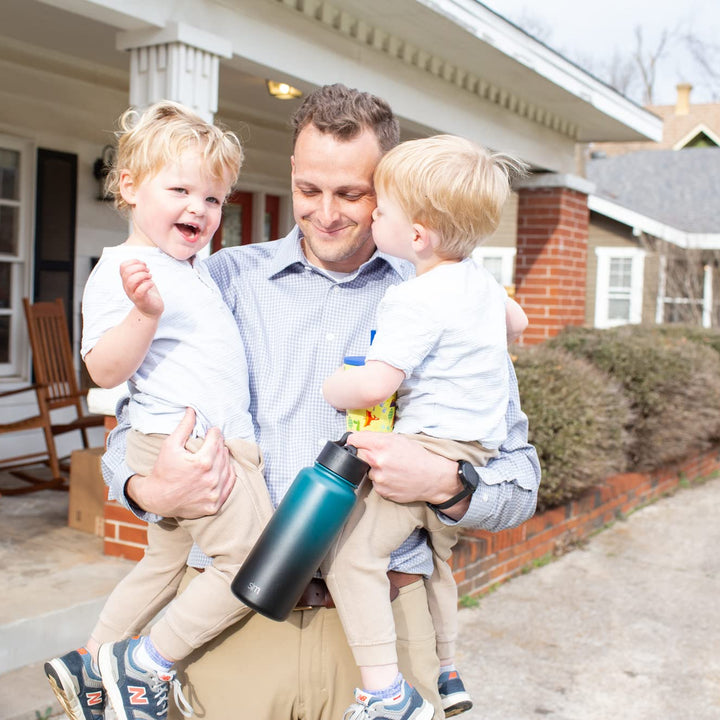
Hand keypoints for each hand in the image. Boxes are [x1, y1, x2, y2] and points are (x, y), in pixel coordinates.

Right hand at [120, 259, 163, 317]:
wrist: (151, 310)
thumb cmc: (148, 293)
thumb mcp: (142, 280)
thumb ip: (138, 272)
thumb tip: (140, 263)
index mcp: (126, 280)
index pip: (122, 266)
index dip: (133, 261)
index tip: (143, 264)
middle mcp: (127, 287)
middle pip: (127, 272)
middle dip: (139, 267)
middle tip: (148, 271)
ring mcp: (133, 294)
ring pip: (131, 281)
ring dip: (143, 275)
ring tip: (150, 276)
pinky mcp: (141, 300)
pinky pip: (140, 291)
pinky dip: (147, 284)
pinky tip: (152, 283)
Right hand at [126, 408, 234, 517]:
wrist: (157, 498)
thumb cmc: (163, 470)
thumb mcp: (170, 445)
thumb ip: (184, 427)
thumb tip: (192, 410)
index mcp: (202, 462)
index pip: (216, 440)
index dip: (214, 433)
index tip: (211, 431)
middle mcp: (211, 478)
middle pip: (223, 453)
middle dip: (218, 445)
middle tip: (214, 441)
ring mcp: (214, 493)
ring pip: (228, 467)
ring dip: (224, 458)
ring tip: (217, 453)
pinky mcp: (215, 504)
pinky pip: (230, 484)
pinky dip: (228, 474)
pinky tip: (223, 468)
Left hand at [346, 432, 467, 517]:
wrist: (432, 477)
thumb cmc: (418, 456)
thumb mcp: (399, 439)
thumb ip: (378, 437)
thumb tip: (359, 437)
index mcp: (381, 444)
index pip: (354, 440)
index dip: (354, 440)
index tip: (355, 443)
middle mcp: (377, 461)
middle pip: (357, 456)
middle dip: (365, 454)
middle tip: (379, 456)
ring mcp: (379, 478)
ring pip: (367, 471)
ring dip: (375, 469)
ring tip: (392, 469)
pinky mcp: (382, 491)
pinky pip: (375, 483)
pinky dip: (382, 481)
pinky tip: (394, 478)